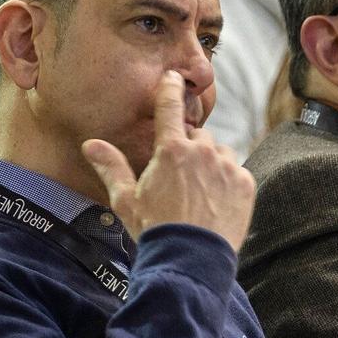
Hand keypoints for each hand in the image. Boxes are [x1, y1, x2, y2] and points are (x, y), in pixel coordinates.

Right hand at [83, 71, 254, 251]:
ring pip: (220, 152)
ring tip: (198, 191)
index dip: (171, 89)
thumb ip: (111, 167)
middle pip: (197, 136)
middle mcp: (203, 152)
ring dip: (211, 162)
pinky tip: (215, 201)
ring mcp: (228, 167)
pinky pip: (237, 171)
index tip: (174, 77)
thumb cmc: (155, 230)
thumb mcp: (126, 200)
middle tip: (179, 175)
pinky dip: (228, 180)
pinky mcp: (247, 184)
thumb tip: (90, 145)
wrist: (190, 260)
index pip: (170, 107)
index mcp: (171, 150)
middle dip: (188, 147)